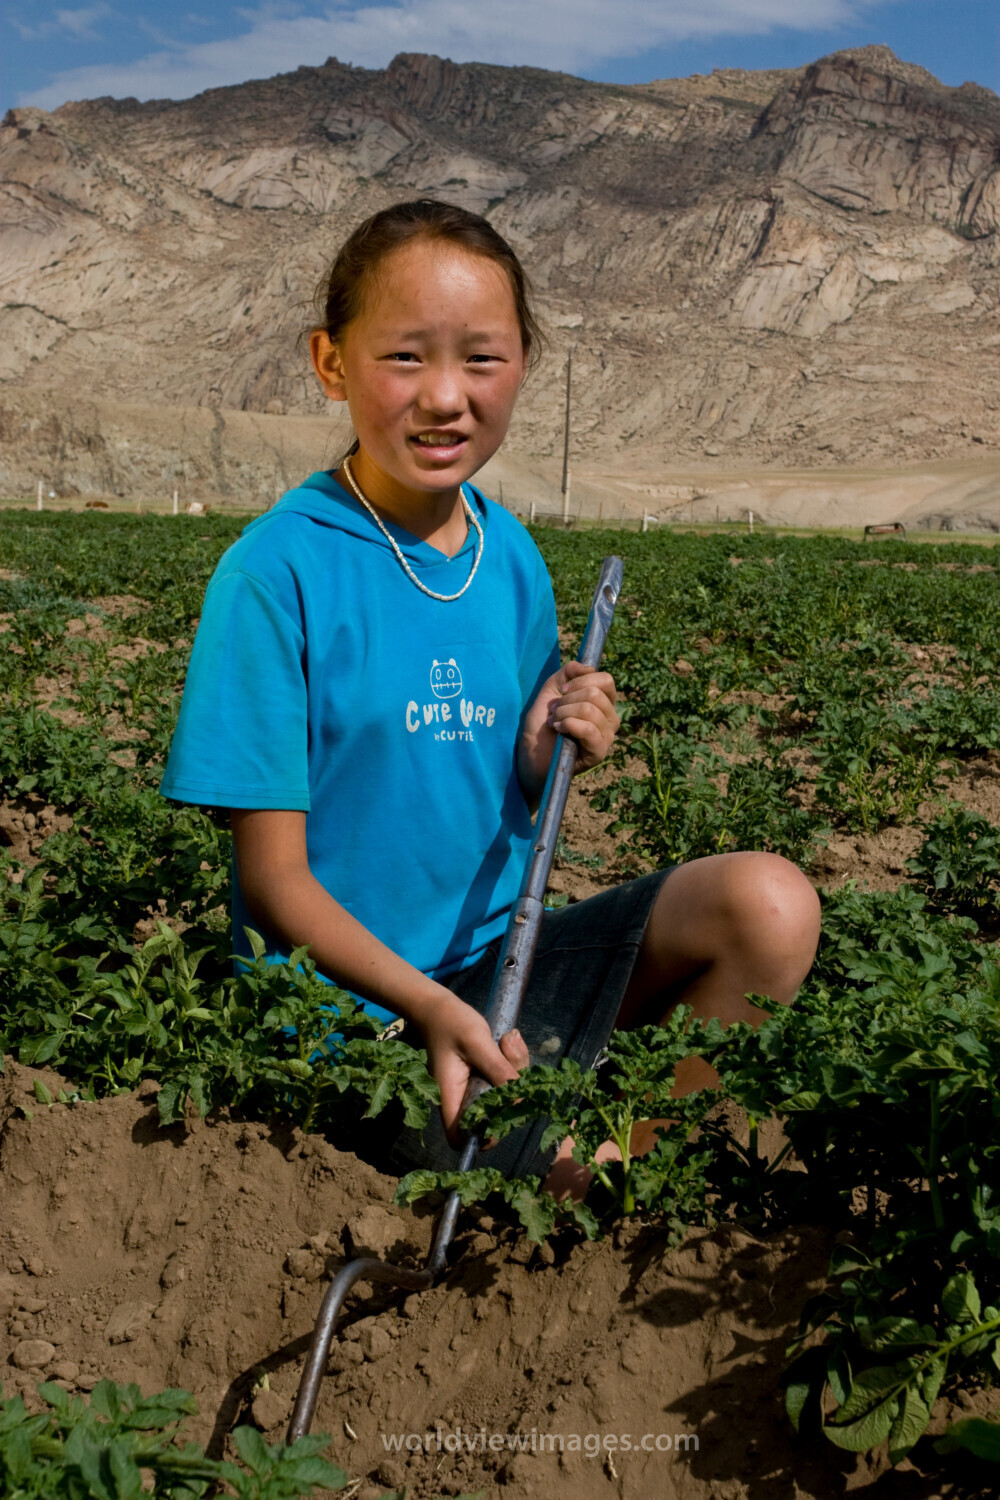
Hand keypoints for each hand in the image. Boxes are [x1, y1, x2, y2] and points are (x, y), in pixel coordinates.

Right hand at [415, 990, 528, 1144]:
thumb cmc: (451, 1023)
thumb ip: (497, 1069)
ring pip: (502, 1096)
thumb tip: (519, 1097)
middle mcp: (461, 1097)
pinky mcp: (481, 1076)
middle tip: (511, 1060)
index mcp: (451, 1096)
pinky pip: (503, 1080)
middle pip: (490, 1116)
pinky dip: (511, 1064)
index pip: (460, 1137)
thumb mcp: (477, 1042)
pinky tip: (507, 1042)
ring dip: (514, 1073)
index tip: (503, 1119)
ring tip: (507, 1041)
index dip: (480, 1139)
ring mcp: (472, 1087)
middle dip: (510, 1094)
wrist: (438, 1006)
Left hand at [519, 661, 619, 800]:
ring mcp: (607, 736)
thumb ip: (568, 673)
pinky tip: (558, 730)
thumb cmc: (541, 725)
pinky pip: (589, 730)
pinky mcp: (599, 752)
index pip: (606, 680)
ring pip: (590, 709)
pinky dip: (568, 725)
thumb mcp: (551, 691)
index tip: (563, 690)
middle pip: (596, 693)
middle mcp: (610, 719)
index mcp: (603, 703)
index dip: (581, 680)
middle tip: (554, 712)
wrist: (530, 755)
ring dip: (564, 713)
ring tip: (554, 722)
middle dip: (566, 700)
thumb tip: (587, 667)